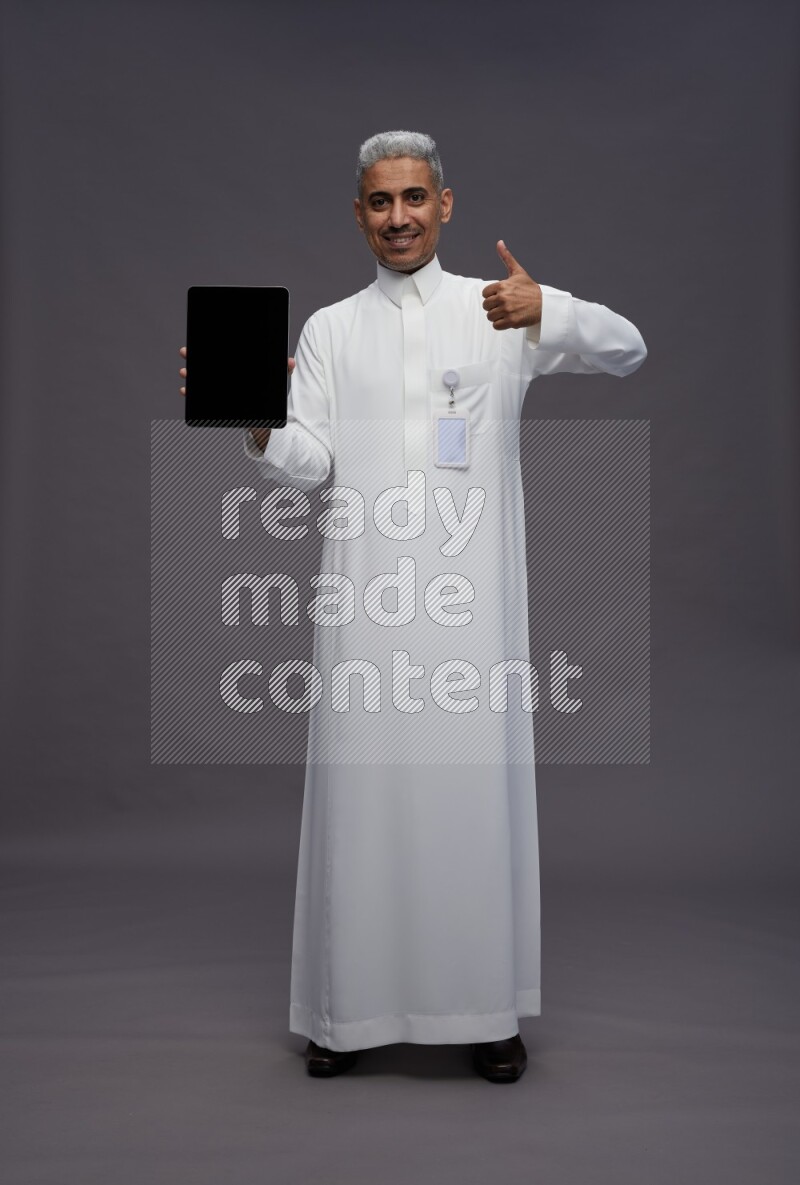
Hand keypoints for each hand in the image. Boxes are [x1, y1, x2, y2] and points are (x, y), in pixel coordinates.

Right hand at [178, 347, 295, 394]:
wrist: (265, 417)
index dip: (207, 347)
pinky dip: (191, 393)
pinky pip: (201, 397)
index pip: (220, 354)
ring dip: (190, 375)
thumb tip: (291, 362)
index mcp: (235, 369)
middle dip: (193, 358)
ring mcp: (220, 390)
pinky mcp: (217, 403)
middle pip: (207, 364)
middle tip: (185, 352)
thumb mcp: (275, 381)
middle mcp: (225, 377)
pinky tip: (185, 390)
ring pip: (201, 379)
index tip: (196, 340)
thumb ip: (282, 371)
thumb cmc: (267, 395)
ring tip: (185, 372)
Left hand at [481, 241, 541, 329]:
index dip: (492, 296)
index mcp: (503, 285)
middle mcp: (504, 297)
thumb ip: (506, 257)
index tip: (502, 296)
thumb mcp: (518, 272)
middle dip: (494, 307)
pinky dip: (501, 324)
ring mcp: (507, 310)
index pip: (485, 294)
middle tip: (505, 306)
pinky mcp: (511, 321)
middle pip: (486, 306)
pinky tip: (509, 319)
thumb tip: (499, 242)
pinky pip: (496, 326)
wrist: (544, 305)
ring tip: (507, 312)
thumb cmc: (530, 289)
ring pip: (490, 316)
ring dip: (497, 316)